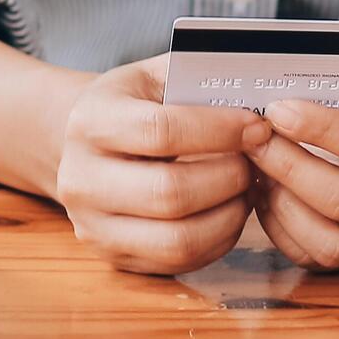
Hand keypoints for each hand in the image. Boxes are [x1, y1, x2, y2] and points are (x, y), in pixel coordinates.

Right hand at [53, 55, 271, 274]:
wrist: (88, 145)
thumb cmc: (133, 105)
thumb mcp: (153, 76)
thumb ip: (196, 80)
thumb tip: (256, 93)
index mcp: (91, 121)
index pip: (160, 131)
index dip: (219, 130)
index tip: (256, 126)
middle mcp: (82, 179)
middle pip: (169, 193)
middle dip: (228, 177)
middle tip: (256, 160)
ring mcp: (94, 225)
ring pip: (178, 239)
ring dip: (229, 214)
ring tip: (246, 187)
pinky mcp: (114, 257)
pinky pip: (179, 262)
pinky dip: (218, 239)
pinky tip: (229, 210)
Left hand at [243, 97, 338, 271]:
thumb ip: (336, 92)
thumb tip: (275, 94)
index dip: (321, 129)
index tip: (278, 111)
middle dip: (291, 169)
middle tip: (257, 142)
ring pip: (334, 241)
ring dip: (285, 204)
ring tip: (259, 171)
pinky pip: (316, 257)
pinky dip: (281, 228)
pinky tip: (265, 194)